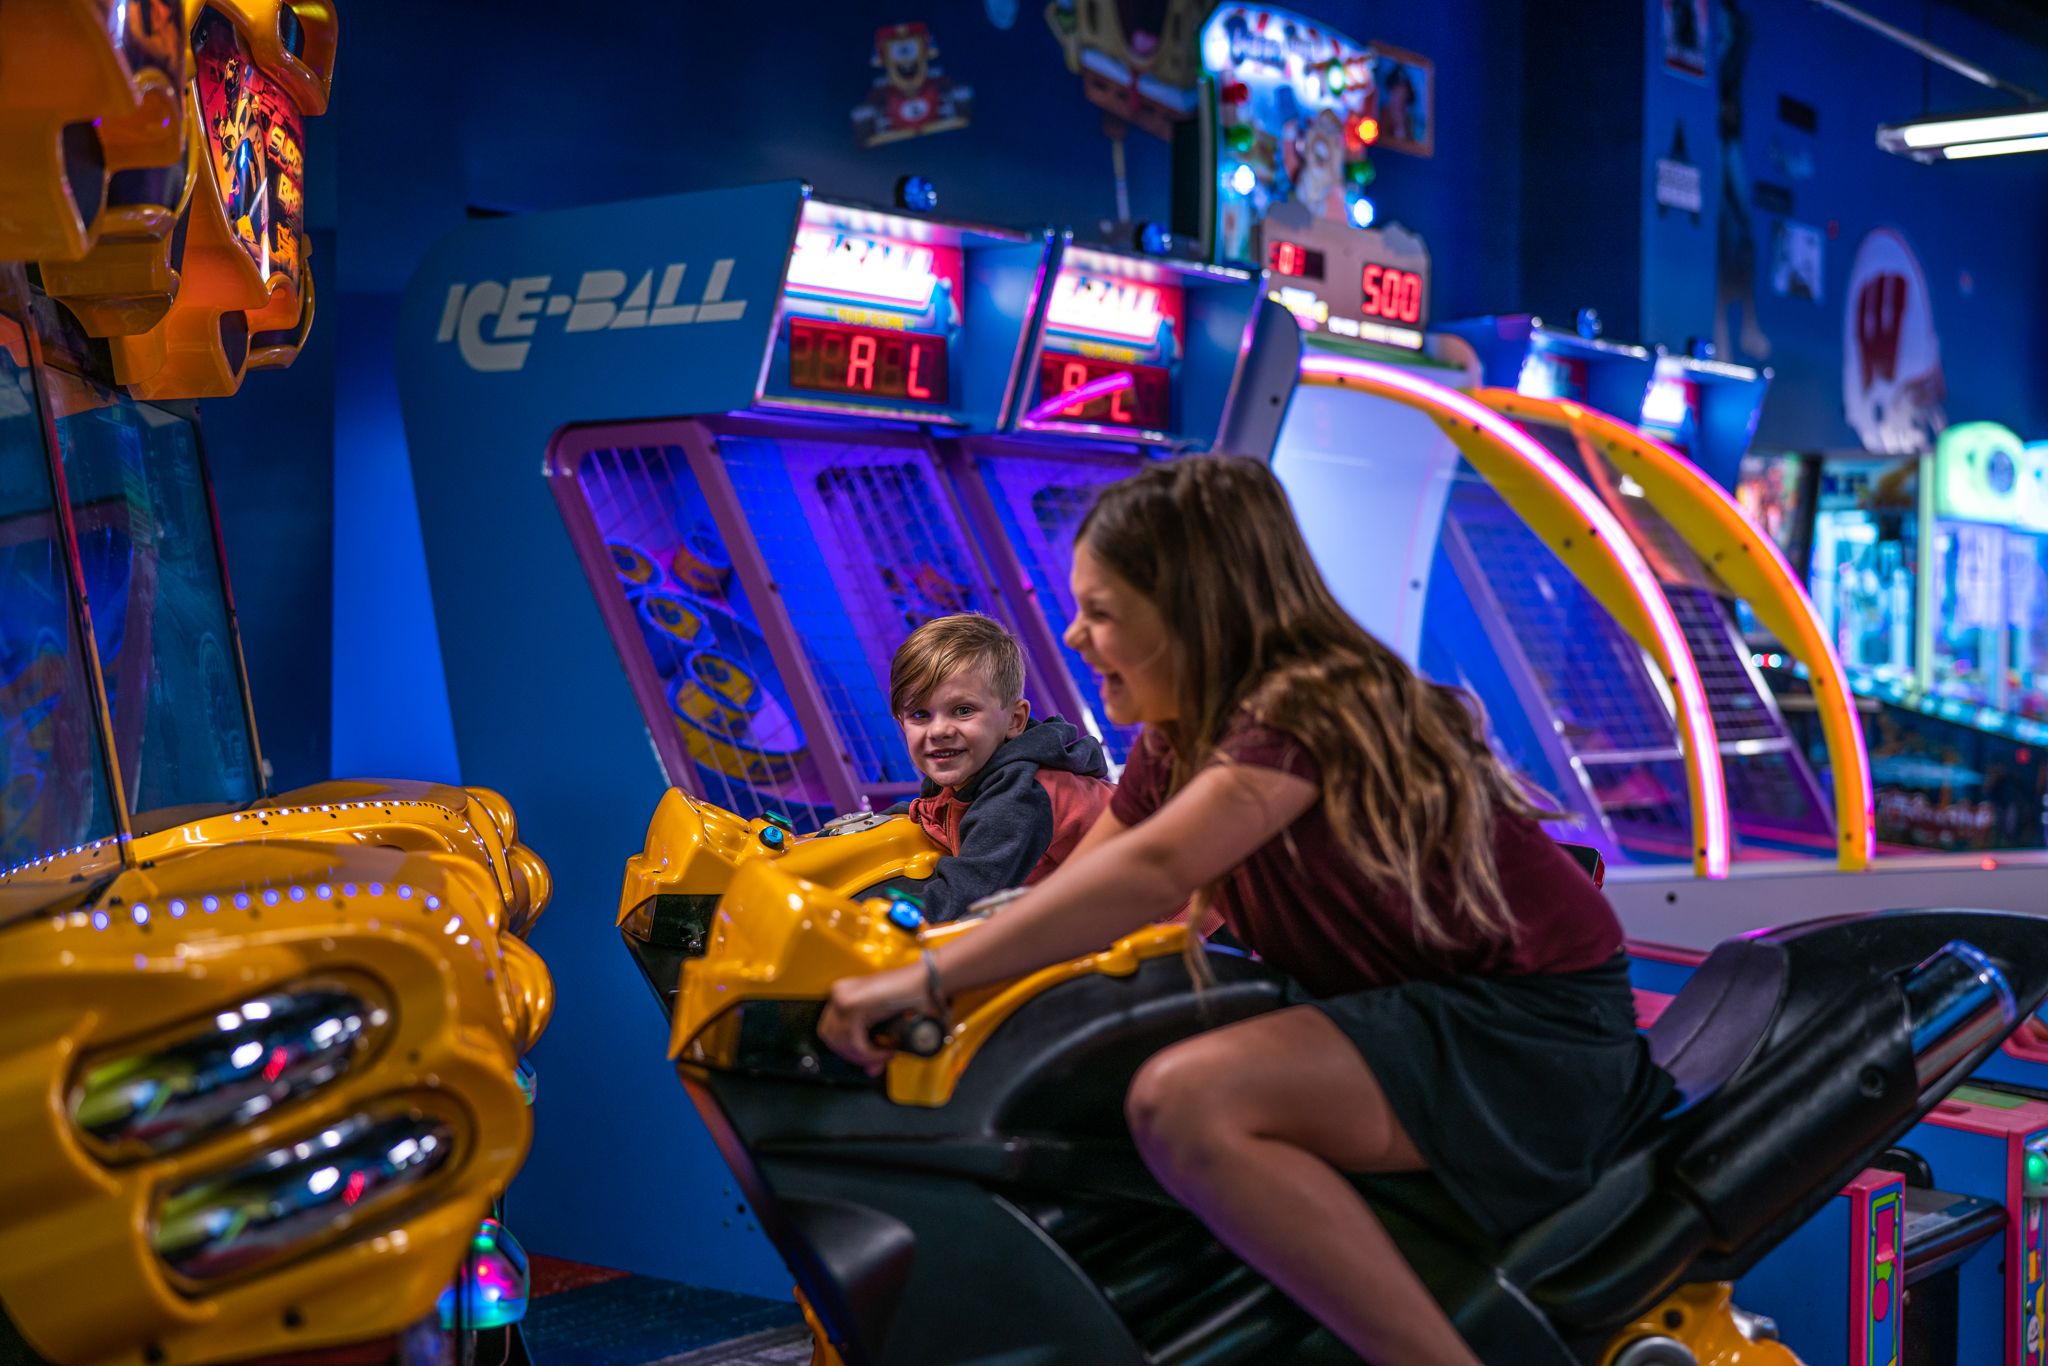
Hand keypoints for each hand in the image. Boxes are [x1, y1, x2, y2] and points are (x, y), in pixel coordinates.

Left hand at [818, 964, 933, 1073]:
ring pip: (842, 1043)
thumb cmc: (912, 995)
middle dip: (854, 1055)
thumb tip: (870, 1070)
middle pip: (831, 1038)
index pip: (830, 1030)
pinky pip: (855, 1042)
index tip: (867, 1060)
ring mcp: (845, 997)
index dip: (847, 1050)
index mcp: (843, 992)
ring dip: (864, 1056)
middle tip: (876, 1060)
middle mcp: (840, 992)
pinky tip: (887, 1050)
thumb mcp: (885, 1023)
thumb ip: (873, 1045)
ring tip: (885, 1053)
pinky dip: (871, 1052)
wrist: (928, 980)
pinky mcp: (855, 1004)